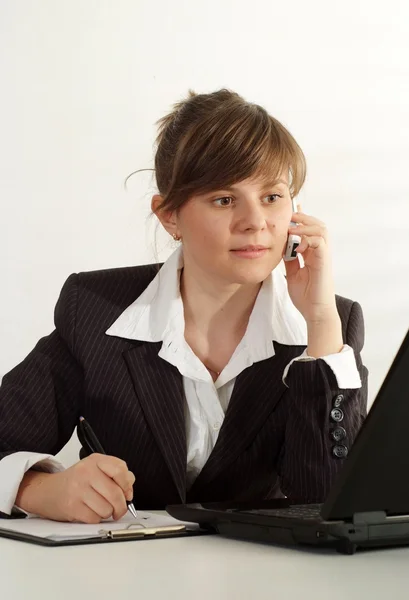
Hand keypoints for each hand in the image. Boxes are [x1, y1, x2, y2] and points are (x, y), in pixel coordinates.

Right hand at [15, 454, 134, 522]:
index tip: (127, 492)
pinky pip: (95, 518)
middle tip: (119, 509)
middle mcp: (86, 472)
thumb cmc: (76, 481)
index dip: (127, 485)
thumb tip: (130, 486)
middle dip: (121, 506)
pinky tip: (90, 512)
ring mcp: (78, 489)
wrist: (48, 491)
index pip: (120, 470)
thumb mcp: (96, 468)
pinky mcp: (72, 506)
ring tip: (100, 508)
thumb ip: (116, 473)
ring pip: (107, 509)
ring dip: (107, 513)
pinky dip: (96, 519)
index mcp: (95, 460)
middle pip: (116, 493)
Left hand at [283, 206, 337, 323]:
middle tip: (289, 216)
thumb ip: (289, 259)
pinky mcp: (324, 261)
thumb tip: (281, 246)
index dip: (301, 220)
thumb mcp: (292, 273)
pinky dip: (308, 238)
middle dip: (303, 218)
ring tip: (291, 227)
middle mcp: (320, 252)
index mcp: (313, 254)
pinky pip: (320, 241)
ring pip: (321, 229)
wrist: (315, 312)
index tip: (290, 211)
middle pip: (317, 225)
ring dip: (305, 225)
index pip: (309, 230)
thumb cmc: (306, 296)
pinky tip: (297, 244)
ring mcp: (323, 256)